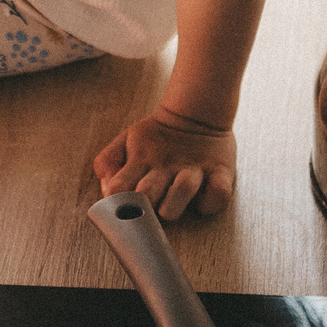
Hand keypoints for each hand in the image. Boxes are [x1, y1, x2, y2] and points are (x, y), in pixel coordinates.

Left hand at [94, 109, 236, 219]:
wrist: (196, 113)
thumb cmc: (157, 137)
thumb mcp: (126, 140)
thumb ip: (108, 161)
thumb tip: (106, 189)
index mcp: (141, 159)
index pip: (119, 185)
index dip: (114, 202)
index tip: (116, 210)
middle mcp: (166, 166)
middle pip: (148, 190)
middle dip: (141, 206)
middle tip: (139, 214)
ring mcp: (194, 169)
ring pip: (183, 189)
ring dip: (173, 203)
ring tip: (167, 211)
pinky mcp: (220, 172)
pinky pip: (219, 193)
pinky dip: (212, 202)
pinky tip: (201, 203)